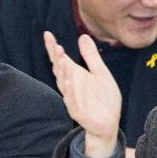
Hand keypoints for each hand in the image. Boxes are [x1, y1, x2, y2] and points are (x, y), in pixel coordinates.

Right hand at [44, 30, 122, 157]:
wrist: (109, 123)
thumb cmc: (103, 99)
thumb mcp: (101, 73)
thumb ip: (91, 56)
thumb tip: (82, 36)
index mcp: (74, 75)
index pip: (60, 59)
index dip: (53, 48)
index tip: (47, 34)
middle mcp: (70, 85)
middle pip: (59, 70)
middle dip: (57, 59)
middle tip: (57, 47)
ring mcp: (73, 99)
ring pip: (64, 85)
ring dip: (62, 73)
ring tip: (62, 61)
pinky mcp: (78, 112)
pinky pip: (72, 102)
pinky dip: (70, 93)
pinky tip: (69, 83)